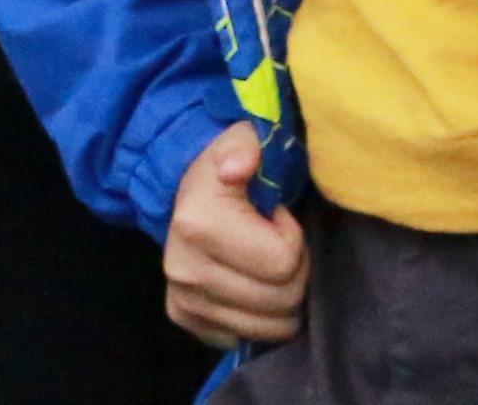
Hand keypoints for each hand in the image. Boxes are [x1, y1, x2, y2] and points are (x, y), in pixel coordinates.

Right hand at [162, 122, 309, 347]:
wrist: (187, 189)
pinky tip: (250, 284)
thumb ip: (245, 144)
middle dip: (293, 272)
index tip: (277, 218)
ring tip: (266, 264)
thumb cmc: (229, 167)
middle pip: (280, 301)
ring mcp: (183, 300)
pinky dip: (259, 317)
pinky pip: (247, 337)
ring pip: (269, 328)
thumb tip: (238, 166)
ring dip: (281, 299)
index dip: (293, 238)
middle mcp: (184, 270)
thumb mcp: (242, 140)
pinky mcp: (186, 319)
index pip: (283, 262)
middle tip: (278, 244)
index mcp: (197, 225)